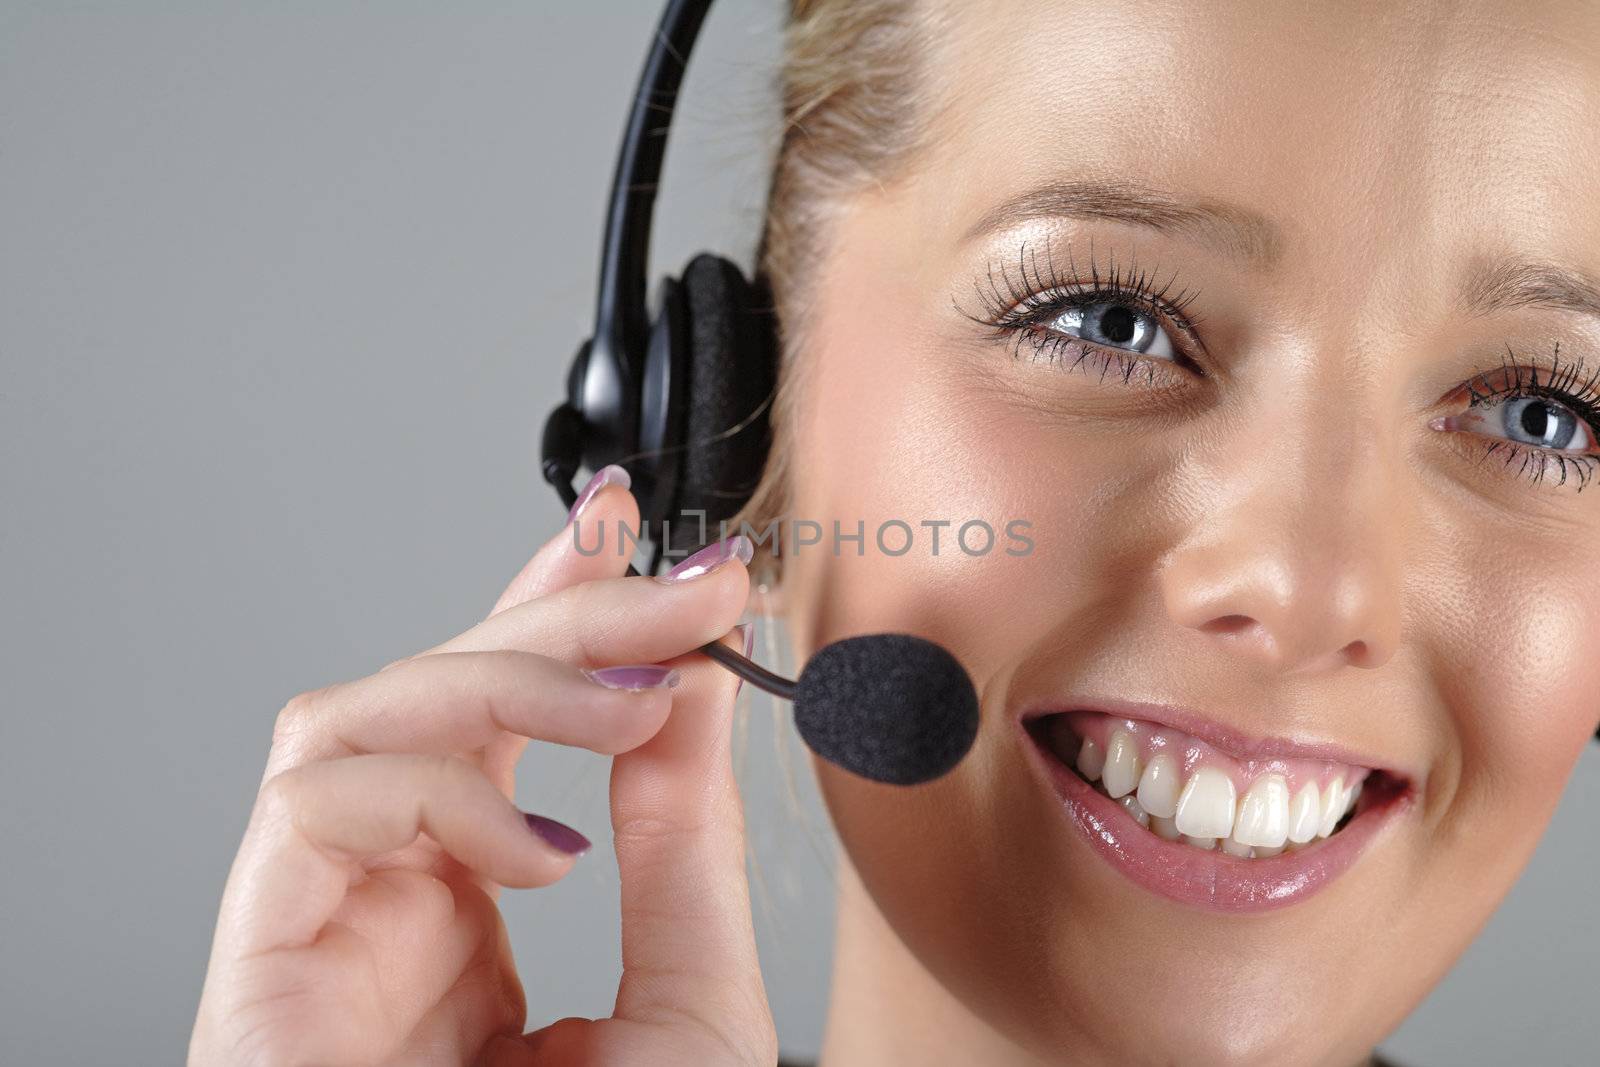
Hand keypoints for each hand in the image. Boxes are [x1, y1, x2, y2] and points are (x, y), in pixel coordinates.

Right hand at [189, 478, 776, 1064]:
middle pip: (435, 691)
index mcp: (480, 905)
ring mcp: (321, 929)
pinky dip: (429, 792)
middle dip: (557, 611)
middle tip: (673, 574)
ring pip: (357, 717)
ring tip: (630, 700)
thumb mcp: (692, 993)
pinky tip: (533, 851)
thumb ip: (684, 835)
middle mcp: (392, 902)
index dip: (556, 604)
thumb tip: (694, 681)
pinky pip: (308, 808)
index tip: (636, 532)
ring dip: (502, 679)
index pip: (505, 715)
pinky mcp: (256, 968)